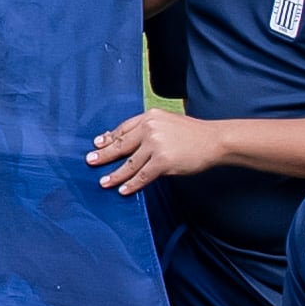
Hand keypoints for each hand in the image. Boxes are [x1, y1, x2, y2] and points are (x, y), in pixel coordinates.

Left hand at [88, 106, 222, 194]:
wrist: (215, 140)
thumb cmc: (193, 134)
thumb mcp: (168, 123)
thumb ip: (149, 129)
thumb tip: (129, 142)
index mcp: (150, 116)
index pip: (123, 128)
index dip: (109, 138)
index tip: (97, 144)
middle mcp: (150, 128)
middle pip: (121, 144)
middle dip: (103, 155)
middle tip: (90, 161)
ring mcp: (156, 145)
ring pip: (129, 163)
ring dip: (114, 174)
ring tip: (103, 182)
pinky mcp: (163, 161)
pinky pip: (142, 176)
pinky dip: (131, 184)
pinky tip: (122, 190)